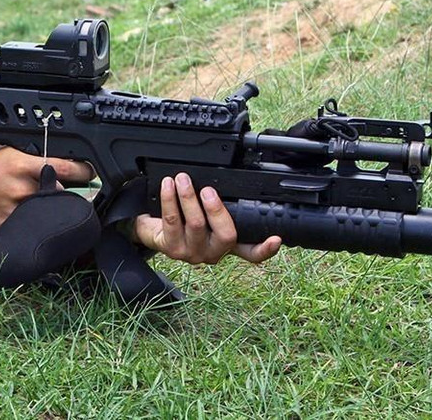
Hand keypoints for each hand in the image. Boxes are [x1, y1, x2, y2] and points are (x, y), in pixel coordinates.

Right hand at [0, 147, 93, 235]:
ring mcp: (17, 210)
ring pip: (48, 211)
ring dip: (50, 208)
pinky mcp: (11, 227)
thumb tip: (64, 164)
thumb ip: (37, 158)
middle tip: (65, 191)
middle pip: (60, 192)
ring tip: (39, 203)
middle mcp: (23, 188)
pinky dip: (34, 222)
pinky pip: (32, 226)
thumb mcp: (10, 153)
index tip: (91, 174)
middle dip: (65, 192)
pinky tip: (27, 216)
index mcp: (24, 165)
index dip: (84, 171)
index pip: (65, 168)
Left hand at [133, 173, 281, 264]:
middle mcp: (213, 252)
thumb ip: (219, 206)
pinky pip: (172, 221)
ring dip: (189, 197)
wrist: (155, 232)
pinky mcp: (173, 249)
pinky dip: (170, 199)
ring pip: (196, 225)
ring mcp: (193, 253)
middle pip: (225, 235)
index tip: (276, 238)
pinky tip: (168, 186)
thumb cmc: (183, 219)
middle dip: (217, 209)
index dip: (266, 248)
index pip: (252, 252)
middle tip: (208, 190)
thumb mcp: (205, 214)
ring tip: (182, 179)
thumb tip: (231, 177)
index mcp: (227, 244)